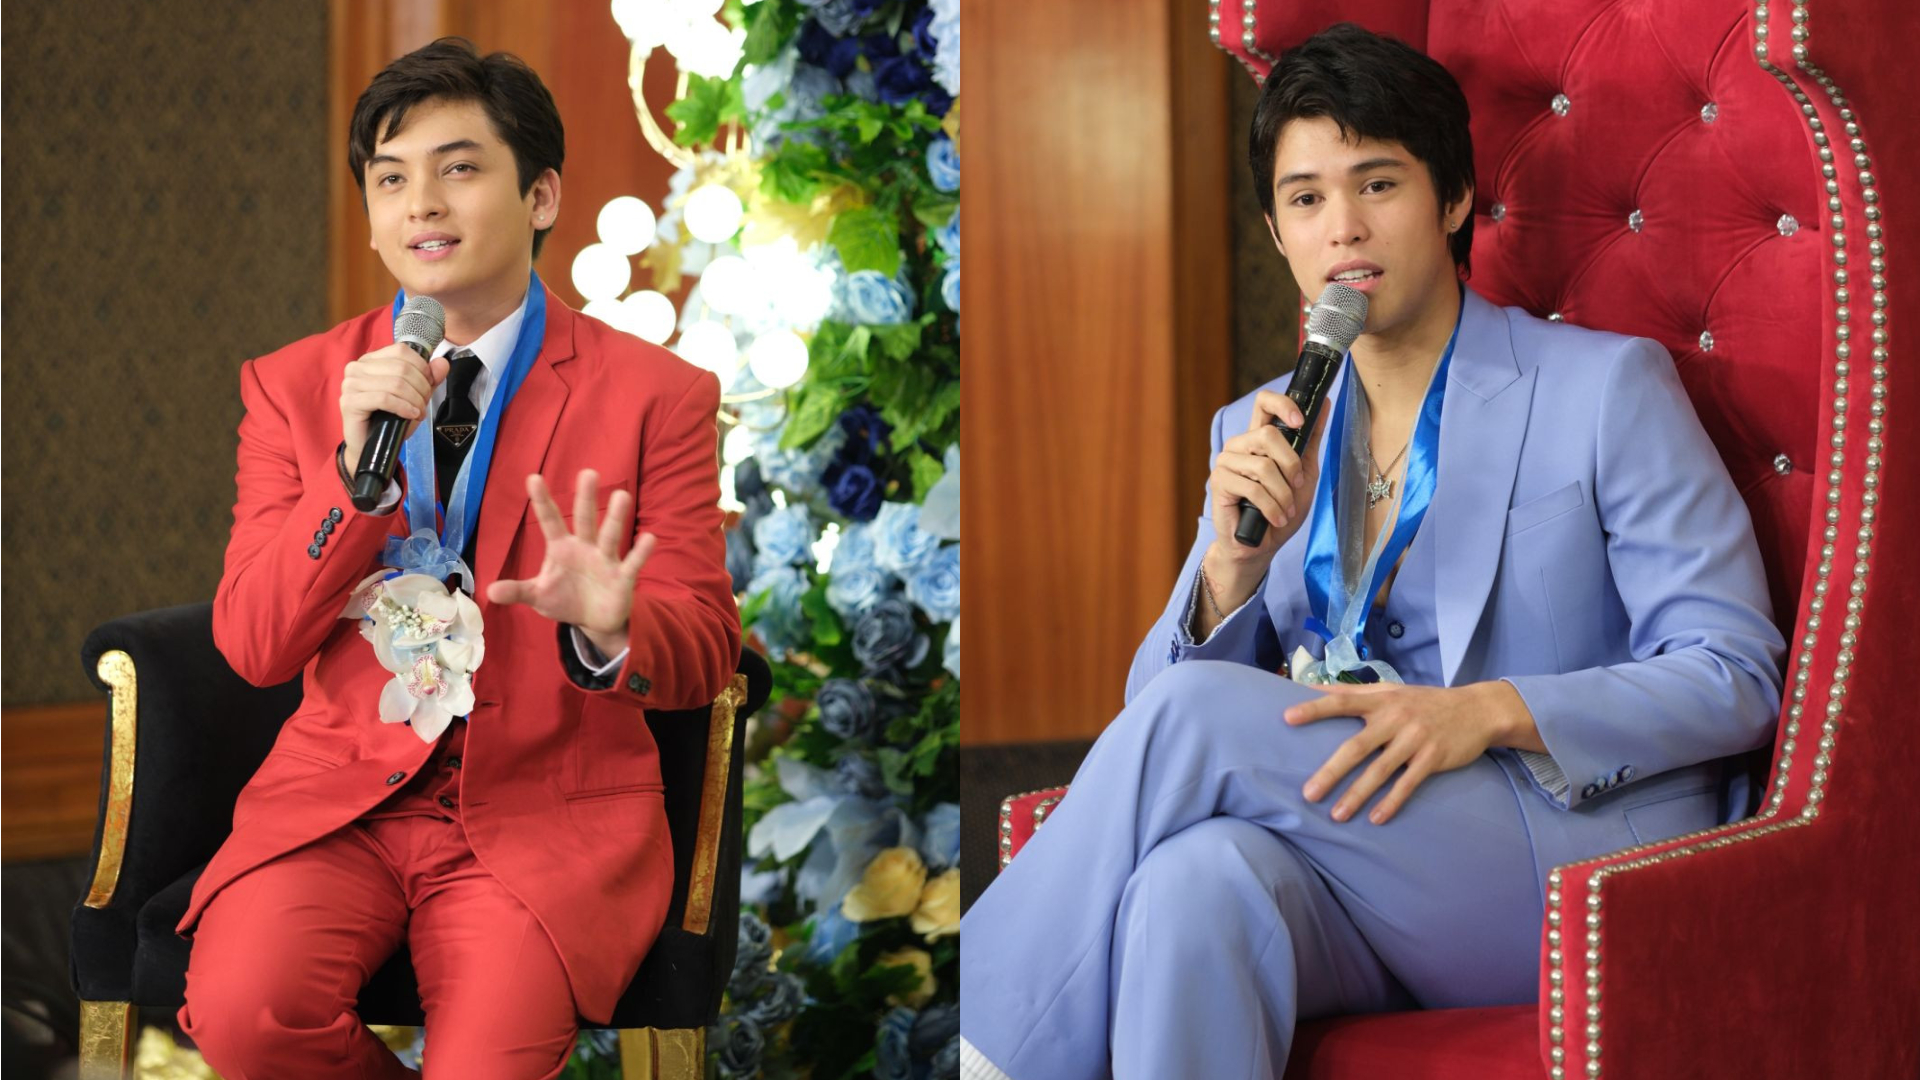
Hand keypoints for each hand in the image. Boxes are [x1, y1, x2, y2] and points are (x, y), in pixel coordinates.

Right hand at [340, 343, 449, 465]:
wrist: (370, 446)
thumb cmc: (389, 420)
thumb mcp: (414, 396)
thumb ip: (429, 379)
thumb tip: (442, 362)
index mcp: (371, 360)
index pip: (402, 350)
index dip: (422, 368)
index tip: (429, 384)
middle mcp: (357, 367)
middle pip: (402, 367)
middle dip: (421, 387)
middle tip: (423, 403)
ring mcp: (351, 384)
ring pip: (396, 383)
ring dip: (415, 400)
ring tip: (418, 412)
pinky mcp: (349, 402)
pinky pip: (384, 399)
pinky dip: (403, 407)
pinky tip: (411, 415)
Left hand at [485, 470, 655, 646]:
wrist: (594, 620)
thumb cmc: (565, 599)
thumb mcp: (538, 596)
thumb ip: (518, 591)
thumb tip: (490, 591)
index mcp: (561, 548)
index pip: (549, 521)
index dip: (542, 501)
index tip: (532, 478)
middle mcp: (585, 547)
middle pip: (584, 519)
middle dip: (585, 498)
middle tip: (588, 473)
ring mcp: (605, 559)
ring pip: (610, 535)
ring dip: (615, 517)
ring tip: (621, 496)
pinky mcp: (623, 577)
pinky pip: (632, 563)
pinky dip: (640, 552)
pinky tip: (649, 538)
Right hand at [1204, 389, 1331, 604]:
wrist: (1261, 545)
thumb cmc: (1282, 509)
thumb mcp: (1305, 474)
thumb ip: (1310, 441)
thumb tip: (1326, 404)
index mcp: (1259, 438)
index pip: (1264, 402)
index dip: (1282, 404)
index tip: (1300, 421)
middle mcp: (1240, 445)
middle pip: (1267, 434)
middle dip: (1290, 464)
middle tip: (1297, 485)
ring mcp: (1226, 462)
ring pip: (1263, 465)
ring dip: (1282, 494)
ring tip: (1286, 510)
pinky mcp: (1219, 482)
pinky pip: (1252, 488)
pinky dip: (1271, 507)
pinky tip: (1276, 518)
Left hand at [1284, 681, 1529, 824]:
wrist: (1477, 709)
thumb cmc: (1424, 701)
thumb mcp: (1391, 690)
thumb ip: (1354, 692)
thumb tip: (1313, 688)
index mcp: (1380, 700)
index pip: (1340, 702)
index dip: (1314, 709)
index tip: (1287, 718)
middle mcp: (1395, 718)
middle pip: (1356, 746)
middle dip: (1331, 771)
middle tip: (1308, 793)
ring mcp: (1415, 739)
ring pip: (1380, 771)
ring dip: (1357, 795)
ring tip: (1336, 815)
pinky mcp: (1433, 758)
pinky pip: (1408, 784)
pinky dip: (1392, 802)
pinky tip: (1375, 818)